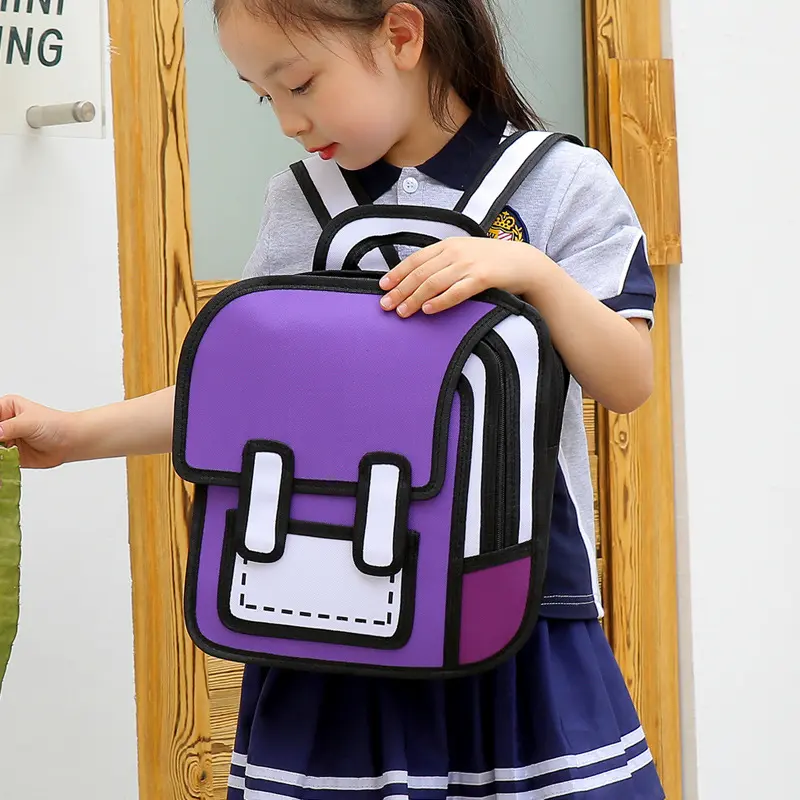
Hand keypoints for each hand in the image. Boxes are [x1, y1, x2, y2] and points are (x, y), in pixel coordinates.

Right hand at [0, 395, 74, 468]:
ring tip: (4, 454)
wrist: (71, 441)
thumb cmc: (55, 425)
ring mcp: (6, 441)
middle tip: (2, 445)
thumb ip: (7, 428)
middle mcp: (4, 424)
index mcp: (6, 408)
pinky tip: (4, 464)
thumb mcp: (28, 422)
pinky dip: (0, 465)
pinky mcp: (10, 456)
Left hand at [378, 238, 546, 316]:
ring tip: (402, 311)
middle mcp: (456, 252)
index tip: (383, 286)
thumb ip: (443, 262)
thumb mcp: (465, 254)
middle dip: (400, 290)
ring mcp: (469, 265)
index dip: (397, 273)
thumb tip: (418, 278)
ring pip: (434, 283)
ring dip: (415, 298)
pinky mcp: (482, 278)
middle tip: (386, 305)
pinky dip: (440, 301)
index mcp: (448, 245)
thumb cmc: (492, 261)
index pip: (416, 259)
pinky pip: (456, 292)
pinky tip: (428, 310)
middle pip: (420, 273)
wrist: (524, 262)